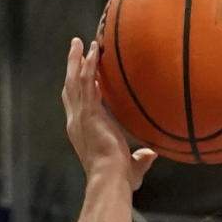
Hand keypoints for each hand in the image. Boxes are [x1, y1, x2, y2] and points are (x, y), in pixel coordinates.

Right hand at [63, 38, 156, 188]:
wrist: (111, 179)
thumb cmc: (119, 180)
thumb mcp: (130, 167)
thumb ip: (140, 159)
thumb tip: (151, 154)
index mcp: (81, 132)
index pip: (75, 105)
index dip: (76, 88)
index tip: (79, 73)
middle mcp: (76, 121)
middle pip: (70, 87)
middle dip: (72, 66)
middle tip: (75, 48)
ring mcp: (81, 115)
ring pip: (75, 80)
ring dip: (77, 59)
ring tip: (80, 42)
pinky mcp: (89, 112)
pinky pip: (87, 82)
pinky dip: (90, 65)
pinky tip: (94, 50)